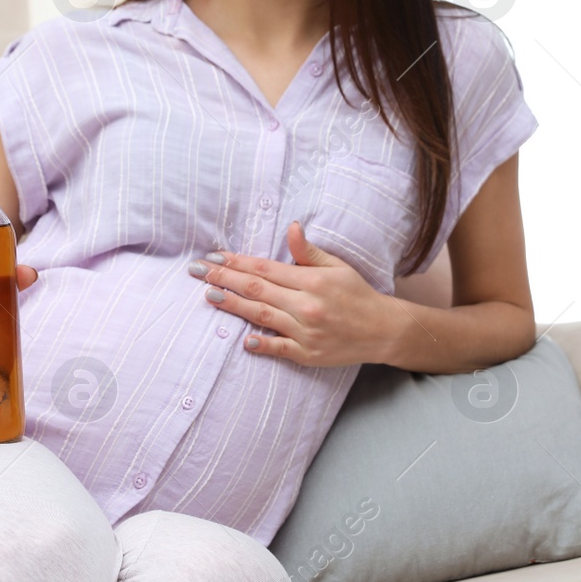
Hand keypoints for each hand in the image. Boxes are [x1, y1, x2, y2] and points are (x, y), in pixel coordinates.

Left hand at [190, 220, 395, 366]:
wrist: (383, 330)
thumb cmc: (357, 294)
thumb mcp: (337, 266)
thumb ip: (308, 251)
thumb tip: (291, 227)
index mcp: (312, 281)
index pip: (265, 268)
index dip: (236, 262)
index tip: (214, 257)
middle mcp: (306, 305)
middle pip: (256, 289)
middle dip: (223, 279)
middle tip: (197, 272)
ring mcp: (305, 332)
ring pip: (261, 316)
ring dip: (233, 305)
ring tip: (208, 295)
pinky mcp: (308, 355)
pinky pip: (279, 349)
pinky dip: (261, 344)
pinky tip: (243, 340)